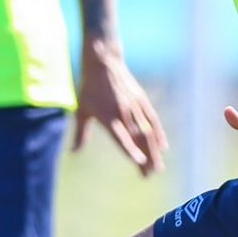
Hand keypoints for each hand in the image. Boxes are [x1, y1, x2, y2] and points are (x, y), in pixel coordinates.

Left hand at [74, 43, 166, 175]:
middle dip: (146, 158)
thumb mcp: (82, 110)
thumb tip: (74, 152)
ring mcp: (135, 106)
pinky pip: (153, 119)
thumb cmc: (89, 87)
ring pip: (148, 131)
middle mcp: (124, 112)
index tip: (139, 162)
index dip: (131, 150)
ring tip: (158, 167)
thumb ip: (81, 132)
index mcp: (108, 116)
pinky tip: (163, 146)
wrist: (104, 61)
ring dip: (154, 150)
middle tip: (149, 175)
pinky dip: (159, 133)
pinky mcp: (142, 100)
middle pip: (138, 138)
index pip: (122, 137)